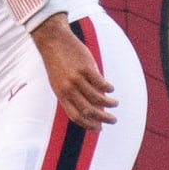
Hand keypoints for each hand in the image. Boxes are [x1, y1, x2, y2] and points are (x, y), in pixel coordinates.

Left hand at [30, 16, 116, 130]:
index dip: (88, 125)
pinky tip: (111, 89)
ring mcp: (77, 79)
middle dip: (102, 118)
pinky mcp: (86, 68)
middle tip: (112, 120)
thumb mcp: (58, 82)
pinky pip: (101, 83)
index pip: (75, 116)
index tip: (99, 128)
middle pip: (88, 110)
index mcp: (60, 94)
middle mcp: (68, 89)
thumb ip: (70, 94)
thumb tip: (86, 106)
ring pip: (97, 98)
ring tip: (115, 104)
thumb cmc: (57, 62)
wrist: (53, 41)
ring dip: (109, 103)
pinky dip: (108, 88)